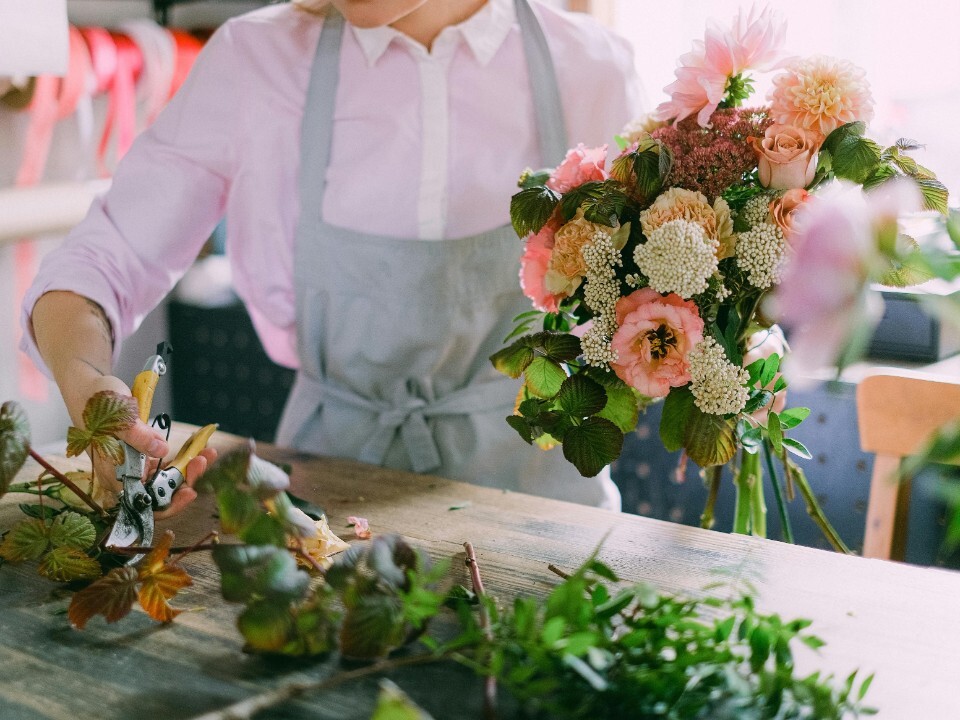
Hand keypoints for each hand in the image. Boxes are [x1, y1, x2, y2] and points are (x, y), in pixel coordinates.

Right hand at [69, 373, 215, 519]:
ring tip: (207, 453)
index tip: (189, 491)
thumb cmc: (96, 402)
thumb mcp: (118, 417)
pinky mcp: (139, 454)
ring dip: (187, 468)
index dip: (168, 503)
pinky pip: (164, 463)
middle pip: (159, 492)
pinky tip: (197, 446)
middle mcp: (123, 475)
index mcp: (113, 475)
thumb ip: (138, 436)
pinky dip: (182, 456)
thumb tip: (160, 449)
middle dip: (185, 480)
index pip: (143, 504)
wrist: (87, 386)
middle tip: (203, 461)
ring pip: (164, 477)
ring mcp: (132, 465)